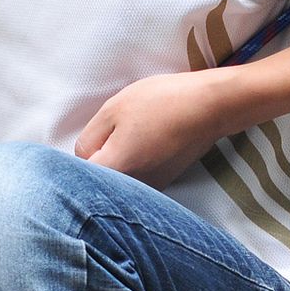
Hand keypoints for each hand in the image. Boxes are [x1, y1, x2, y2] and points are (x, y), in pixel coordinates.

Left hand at [74, 69, 232, 189]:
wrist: (212, 106)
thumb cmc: (162, 102)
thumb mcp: (113, 110)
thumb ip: (89, 138)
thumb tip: (83, 157)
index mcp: (114, 170)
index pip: (78, 175)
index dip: (79, 156)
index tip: (92, 138)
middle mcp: (132, 188)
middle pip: (98, 181)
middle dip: (98, 160)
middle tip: (115, 131)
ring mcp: (151, 187)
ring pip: (118, 180)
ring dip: (118, 162)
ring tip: (135, 135)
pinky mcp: (164, 182)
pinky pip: (137, 178)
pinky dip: (136, 165)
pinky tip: (147, 142)